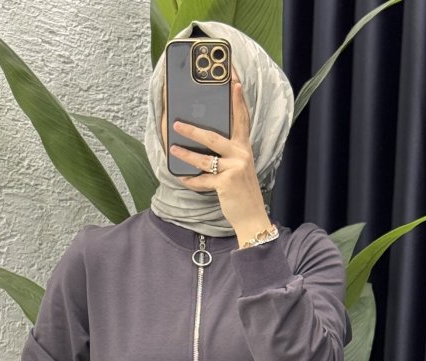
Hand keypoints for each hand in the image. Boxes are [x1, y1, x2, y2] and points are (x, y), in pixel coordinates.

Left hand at [169, 73, 272, 243]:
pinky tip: (181, 178)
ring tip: (172, 148)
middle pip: (215, 136)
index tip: (233, 79)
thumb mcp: (239, 168)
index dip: (238, 98)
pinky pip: (203, 180)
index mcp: (244, 147)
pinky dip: (191, 181)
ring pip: (205, 158)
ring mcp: (235, 168)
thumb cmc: (242, 191)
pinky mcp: (227, 184)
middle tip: (176, 123)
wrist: (253, 217)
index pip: (242, 118)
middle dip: (193, 129)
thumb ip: (229, 153)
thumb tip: (206, 143)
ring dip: (186, 154)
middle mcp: (241, 154)